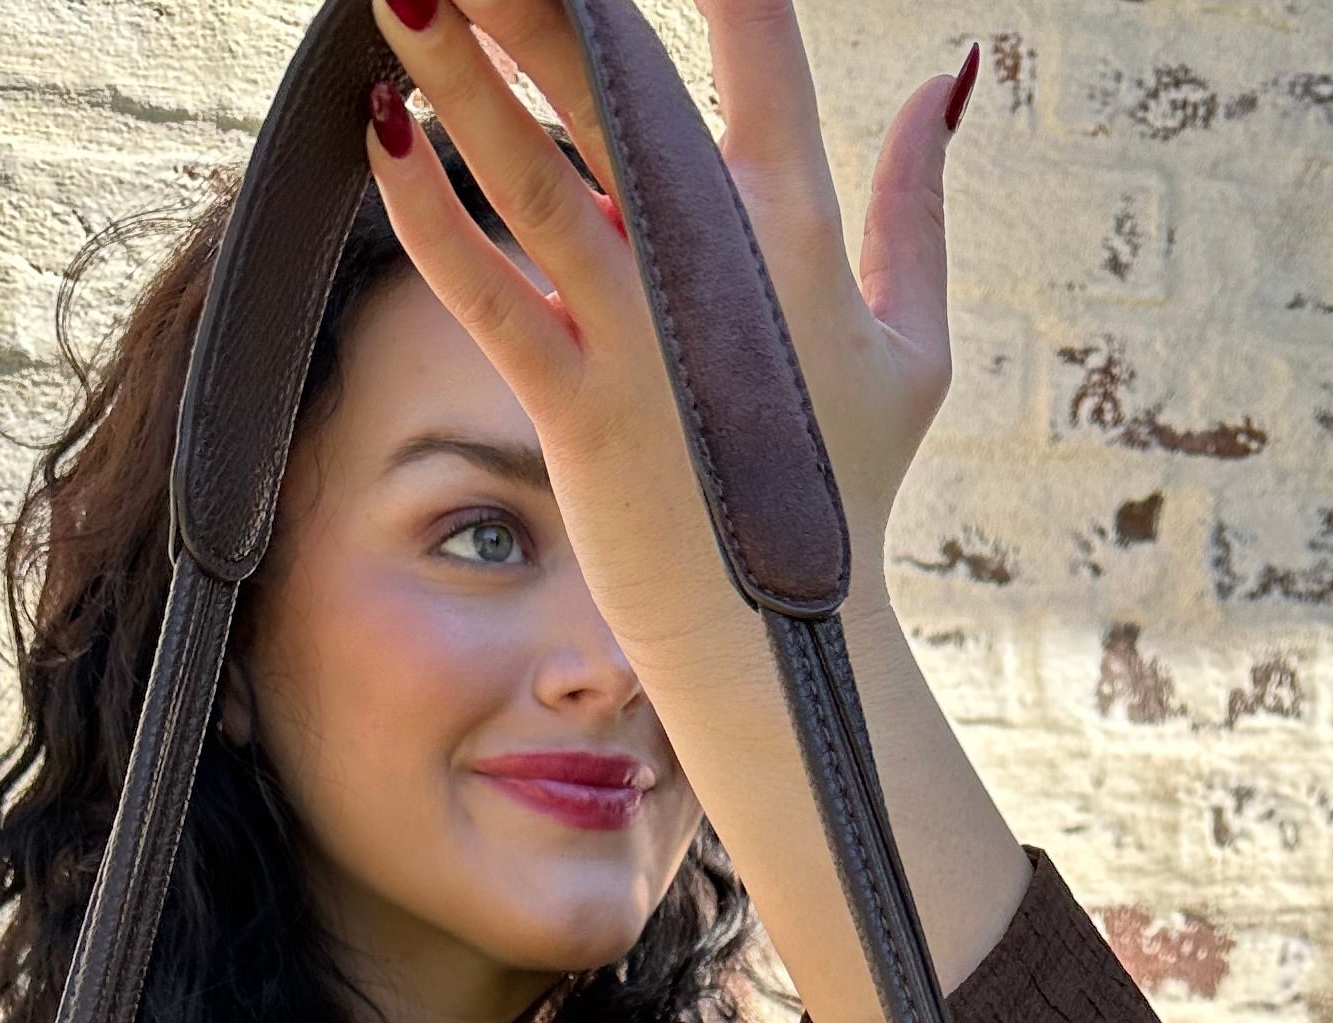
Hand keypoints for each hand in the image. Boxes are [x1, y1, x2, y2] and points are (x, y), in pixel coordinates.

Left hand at [368, 0, 967, 636]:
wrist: (792, 649)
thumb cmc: (843, 495)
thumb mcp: (912, 344)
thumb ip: (920, 204)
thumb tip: (949, 78)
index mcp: (798, 227)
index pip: (759, 47)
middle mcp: (715, 261)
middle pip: (616, 84)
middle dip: (543, 2)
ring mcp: (641, 335)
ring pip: (535, 171)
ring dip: (460, 69)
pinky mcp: (577, 409)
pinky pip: (489, 294)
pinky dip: (429, 215)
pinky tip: (383, 133)